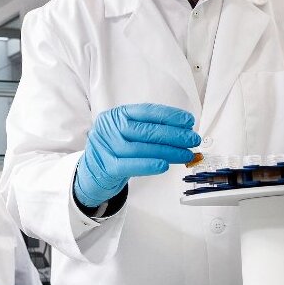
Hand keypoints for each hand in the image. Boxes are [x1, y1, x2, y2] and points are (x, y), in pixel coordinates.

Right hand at [74, 103, 199, 207]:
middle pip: (147, 131)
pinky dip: (150, 165)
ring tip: (186, 154)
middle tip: (193, 139)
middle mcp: (110, 128)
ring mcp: (107, 147)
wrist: (90, 173)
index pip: (147, 112)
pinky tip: (165, 165)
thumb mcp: (125, 133)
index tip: (188, 122)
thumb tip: (181, 131)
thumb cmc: (113, 150)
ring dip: (169, 152)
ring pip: (143, 148)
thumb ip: (147, 129)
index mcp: (117, 115)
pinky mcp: (107, 167)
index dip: (170, 116)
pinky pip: (131, 165)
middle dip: (175, 135)